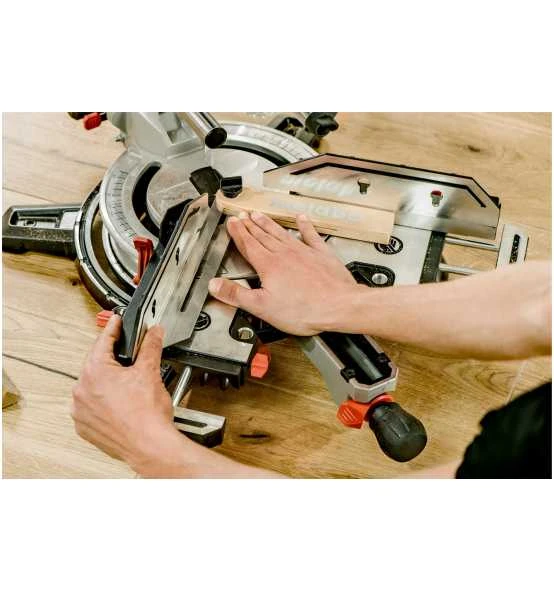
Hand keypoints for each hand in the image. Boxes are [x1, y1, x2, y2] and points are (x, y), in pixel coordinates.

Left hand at [71, 314, 184, 474]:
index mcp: (95, 372)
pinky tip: (120, 403)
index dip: (113, 329)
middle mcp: (82, 390)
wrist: (149, 445)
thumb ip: (150, 347)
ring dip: (106, 381)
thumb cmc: (147, 415)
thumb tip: (154, 333)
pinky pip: (90, 406)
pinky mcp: (85, 426)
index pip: (103, 341)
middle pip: (96, 363)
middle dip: (113, 358)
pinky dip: (102, 402)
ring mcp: (81, 410)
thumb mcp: (150, 372)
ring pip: (92, 386)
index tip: (116, 322)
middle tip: (128, 354)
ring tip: (127, 383)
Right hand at [208, 212, 358, 334]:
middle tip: (242, 214)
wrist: (339, 305)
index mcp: (269, 265)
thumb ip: (236, 295)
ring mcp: (304, 252)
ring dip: (269, 224)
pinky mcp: (322, 255)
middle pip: (263, 236)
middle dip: (250, 225)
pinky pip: (311, 236)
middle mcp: (285, 254)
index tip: (232, 222)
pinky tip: (302, 219)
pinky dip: (305, 226)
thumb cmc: (304, 309)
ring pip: (281, 234)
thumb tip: (215, 285)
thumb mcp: (262, 307)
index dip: (238, 233)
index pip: (248, 245)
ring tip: (259, 215)